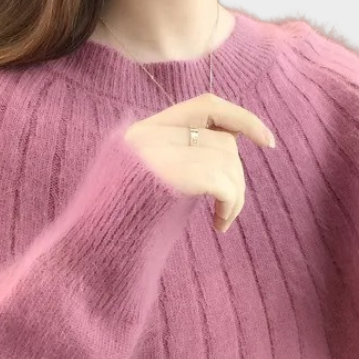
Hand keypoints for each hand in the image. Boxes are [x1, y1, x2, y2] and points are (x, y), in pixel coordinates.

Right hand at [124, 93, 275, 232]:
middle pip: (222, 139)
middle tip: (227, 209)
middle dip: (236, 175)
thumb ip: (178, 160)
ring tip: (222, 219)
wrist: (90, 252)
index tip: (269, 142)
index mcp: (144, 133)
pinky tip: (219, 224)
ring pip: (226, 159)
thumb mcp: (149, 184)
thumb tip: (228, 152)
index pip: (206, 106)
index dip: (242, 118)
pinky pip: (221, 180)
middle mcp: (149, 135)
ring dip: (236, 194)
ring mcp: (156, 154)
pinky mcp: (166, 175)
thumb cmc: (122, 228)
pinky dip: (231, 202)